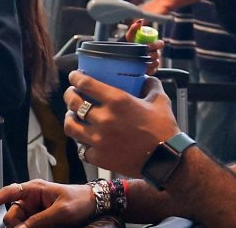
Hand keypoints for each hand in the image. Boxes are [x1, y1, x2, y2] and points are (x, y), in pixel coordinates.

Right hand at [0, 179, 94, 227]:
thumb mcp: (60, 212)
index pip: (7, 193)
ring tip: (47, 224)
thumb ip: (38, 222)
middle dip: (17, 225)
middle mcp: (31, 198)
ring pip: (18, 224)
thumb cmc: (80, 200)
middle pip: (11, 216)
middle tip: (32, 227)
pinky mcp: (39, 219)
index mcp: (34, 189)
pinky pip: (27, 227)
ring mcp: (34, 210)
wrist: (95, 203)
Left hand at [64, 72, 179, 176]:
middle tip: (72, 93)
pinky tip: (86, 138)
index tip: (74, 76)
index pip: (85, 84)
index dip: (76, 78)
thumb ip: (150, 84)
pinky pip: (82, 148)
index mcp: (117, 100)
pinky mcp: (98, 157)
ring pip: (70, 126)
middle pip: (73, 103)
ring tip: (72, 115)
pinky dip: (83, 142)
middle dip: (69, 95)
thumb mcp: (160, 99)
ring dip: (69, 118)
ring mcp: (98, 139)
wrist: (165, 159)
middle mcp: (104, 119)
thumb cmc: (164, 128)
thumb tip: (145, 79)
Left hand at [124, 19, 164, 74]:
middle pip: (158, 54)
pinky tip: (144, 69)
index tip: (147, 45)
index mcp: (153, 44)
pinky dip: (149, 70)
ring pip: (157, 63)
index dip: (156, 45)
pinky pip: (153, 71)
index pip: (160, 44)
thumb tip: (140, 21)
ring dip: (151, 62)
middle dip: (152, 54)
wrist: (122, 55)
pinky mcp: (150, 69)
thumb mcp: (130, 35)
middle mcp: (155, 52)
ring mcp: (153, 61)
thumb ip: (135, 27)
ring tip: (143, 62)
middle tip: (144, 55)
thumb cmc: (128, 44)